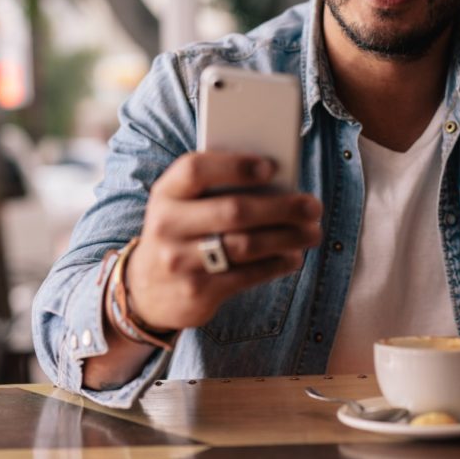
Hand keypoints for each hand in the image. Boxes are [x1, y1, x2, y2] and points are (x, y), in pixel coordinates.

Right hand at [126, 151, 321, 330]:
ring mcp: (179, 262)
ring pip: (246, 246)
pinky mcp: (196, 292)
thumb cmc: (182, 231)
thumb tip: (280, 180)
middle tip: (313, 206)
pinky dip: (276, 264)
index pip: (196, 170)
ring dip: (288, 238)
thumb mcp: (184, 204)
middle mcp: (167, 226)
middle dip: (282, 207)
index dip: (235, 166)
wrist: (145, 288)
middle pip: (233, 210)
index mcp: (166, 193)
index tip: (272, 167)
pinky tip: (293, 256)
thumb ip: (217, 188)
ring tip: (312, 232)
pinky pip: (246, 276)